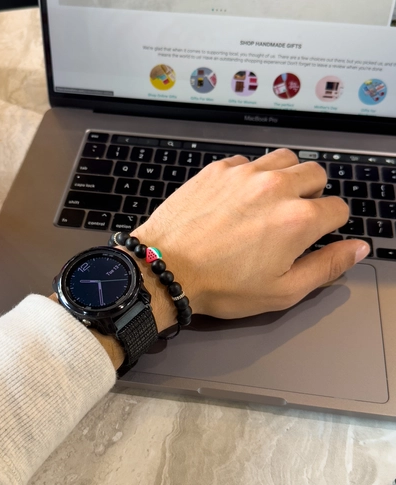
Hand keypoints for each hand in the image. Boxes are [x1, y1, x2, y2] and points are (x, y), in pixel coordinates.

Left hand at [132, 148, 369, 319]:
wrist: (164, 269)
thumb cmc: (219, 286)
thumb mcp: (282, 291)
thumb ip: (326, 266)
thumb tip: (356, 248)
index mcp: (297, 219)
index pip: (338, 208)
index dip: (331, 225)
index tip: (315, 234)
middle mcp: (275, 188)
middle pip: (316, 174)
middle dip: (313, 195)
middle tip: (293, 218)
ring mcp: (244, 174)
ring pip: (285, 159)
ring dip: (287, 177)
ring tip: (270, 202)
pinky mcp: (217, 170)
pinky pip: (248, 161)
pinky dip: (252, 175)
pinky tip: (239, 198)